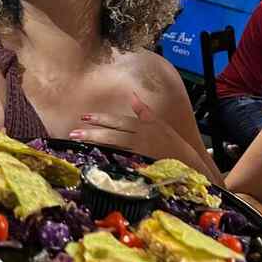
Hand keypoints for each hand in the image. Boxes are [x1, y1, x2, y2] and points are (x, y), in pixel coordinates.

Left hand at [69, 92, 188, 160]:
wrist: (188, 163)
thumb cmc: (173, 143)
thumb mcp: (159, 124)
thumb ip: (144, 111)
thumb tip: (133, 96)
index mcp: (143, 127)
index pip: (118, 121)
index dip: (101, 119)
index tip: (84, 117)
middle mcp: (140, 138)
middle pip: (113, 134)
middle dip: (92, 132)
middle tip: (73, 132)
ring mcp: (140, 153)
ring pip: (114, 147)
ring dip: (96, 144)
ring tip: (79, 142)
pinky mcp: (141, 166)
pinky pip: (122, 161)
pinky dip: (109, 159)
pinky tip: (96, 158)